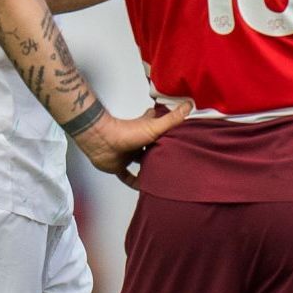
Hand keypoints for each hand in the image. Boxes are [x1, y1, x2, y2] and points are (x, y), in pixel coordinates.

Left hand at [75, 101, 192, 186]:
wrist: (102, 142)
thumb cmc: (126, 132)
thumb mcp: (154, 126)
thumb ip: (172, 118)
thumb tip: (189, 104)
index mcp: (145, 129)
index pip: (157, 123)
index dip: (166, 124)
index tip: (177, 129)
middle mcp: (137, 141)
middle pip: (151, 146)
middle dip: (160, 151)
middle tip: (173, 159)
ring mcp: (127, 153)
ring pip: (140, 162)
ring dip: (148, 168)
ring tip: (163, 176)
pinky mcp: (118, 166)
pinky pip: (127, 176)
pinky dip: (134, 182)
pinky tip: (143, 188)